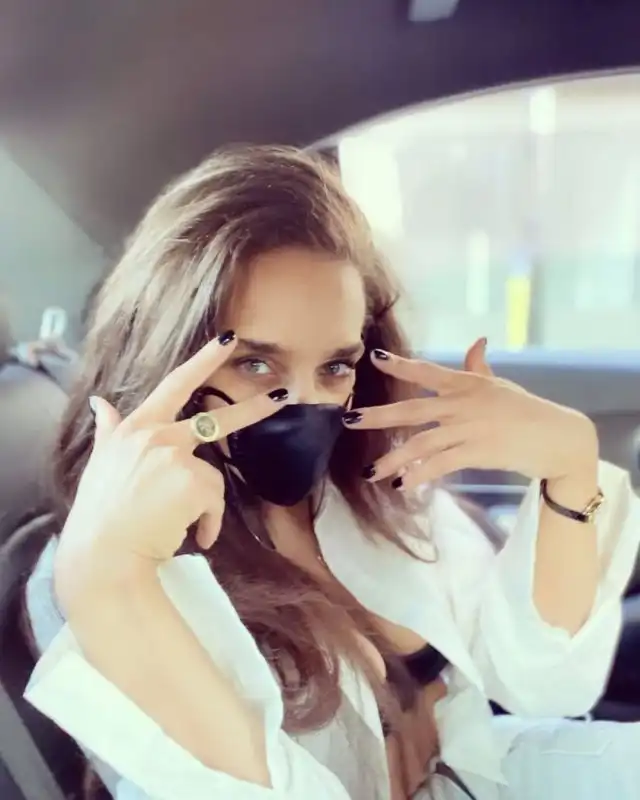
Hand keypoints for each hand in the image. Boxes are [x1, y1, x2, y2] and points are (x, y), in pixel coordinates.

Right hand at [57, 334, 287, 572]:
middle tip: (281, 396)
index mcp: (135, 428)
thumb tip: (99, 403)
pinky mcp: (191, 482)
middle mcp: (156, 435)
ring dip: (206, 504)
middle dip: (253, 408)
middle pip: (215, 419)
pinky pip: (215, 503)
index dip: (203, 361)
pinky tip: (195, 536)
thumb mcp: (101, 463)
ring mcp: (175, 457)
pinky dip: (210, 522)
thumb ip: (108, 429)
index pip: (174, 385)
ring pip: (212, 477)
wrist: (101, 553)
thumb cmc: (100, 512)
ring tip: (185, 526)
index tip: (227, 340)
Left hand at [345, 339, 598, 491]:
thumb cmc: (528, 410)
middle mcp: (462, 403)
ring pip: (421, 442)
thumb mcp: (501, 385)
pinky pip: (440, 464)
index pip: (426, 371)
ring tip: (370, 472)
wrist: (558, 437)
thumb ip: (479, 366)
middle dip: (377, 415)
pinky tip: (402, 485)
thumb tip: (476, 341)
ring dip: (393, 458)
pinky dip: (419, 475)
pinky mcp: (477, 452)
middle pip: (412, 408)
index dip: (400, 365)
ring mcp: (468, 427)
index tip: (374, 358)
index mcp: (466, 384)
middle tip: (348, 419)